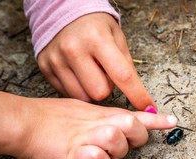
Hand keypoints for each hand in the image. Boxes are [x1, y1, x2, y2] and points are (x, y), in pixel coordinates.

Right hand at [0, 90, 176, 158]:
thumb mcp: (84, 113)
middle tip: (120, 141)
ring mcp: (88, 139)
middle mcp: (99, 124)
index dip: (156, 120)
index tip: (173, 121)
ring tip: (97, 150)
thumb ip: (105, 118)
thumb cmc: (52, 119)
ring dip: (114, 150)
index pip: (135, 116)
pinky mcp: (74, 155)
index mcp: (103, 115)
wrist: (24, 123)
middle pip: (133, 126)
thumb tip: (124, 122)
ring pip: (118, 141)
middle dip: (135, 137)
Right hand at [37, 13, 155, 110]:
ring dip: (92, 91)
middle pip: (100, 93)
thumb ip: (126, 66)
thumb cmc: (95, 27)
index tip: (149, 107)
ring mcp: (57, 59)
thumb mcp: (117, 38)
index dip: (137, 95)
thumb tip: (141, 99)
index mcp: (97, 39)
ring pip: (84, 97)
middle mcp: (74, 49)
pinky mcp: (46, 68)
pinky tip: (77, 73)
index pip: (122, 75)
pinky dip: (77, 88)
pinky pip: (68, 94)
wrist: (63, 13)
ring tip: (90, 73)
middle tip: (104, 73)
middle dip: (107, 88)